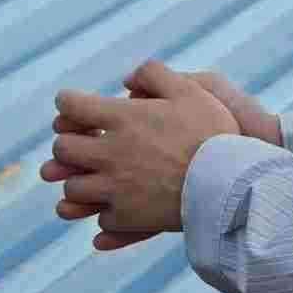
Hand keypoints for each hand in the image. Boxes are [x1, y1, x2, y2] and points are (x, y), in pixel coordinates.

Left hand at [41, 60, 242, 249]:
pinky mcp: (126, 218)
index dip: (67, 102)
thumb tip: (127, 79)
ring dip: (79, 182)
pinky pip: (100, 217)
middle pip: (63, 150)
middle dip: (67, 144)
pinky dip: (104, 210)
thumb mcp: (190, 88)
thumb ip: (155, 74)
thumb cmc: (213, 131)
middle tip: (79, 142)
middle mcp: (110, 154)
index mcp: (123, 119)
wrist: (229, 182)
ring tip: (93, 178)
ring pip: (72, 190)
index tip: (68, 103)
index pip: (72, 107)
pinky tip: (116, 204)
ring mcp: (115, 189)